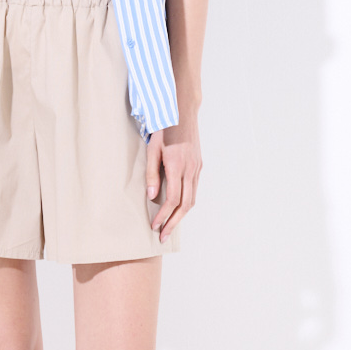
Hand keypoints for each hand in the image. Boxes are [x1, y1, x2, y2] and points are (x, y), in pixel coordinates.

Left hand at [145, 111, 202, 242]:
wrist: (183, 112)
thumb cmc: (163, 130)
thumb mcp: (152, 150)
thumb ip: (152, 174)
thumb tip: (151, 196)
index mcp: (177, 166)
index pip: (172, 199)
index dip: (163, 215)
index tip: (154, 226)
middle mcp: (190, 169)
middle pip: (185, 204)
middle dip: (173, 223)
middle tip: (163, 236)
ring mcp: (197, 168)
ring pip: (192, 199)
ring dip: (181, 215)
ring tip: (170, 226)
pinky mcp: (199, 165)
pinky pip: (194, 189)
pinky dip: (186, 203)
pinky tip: (178, 209)